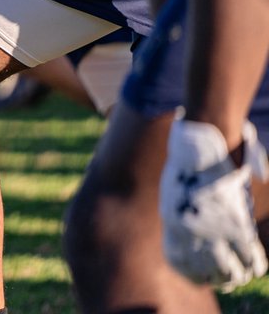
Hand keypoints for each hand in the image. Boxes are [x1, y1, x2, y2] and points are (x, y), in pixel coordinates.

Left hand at [159, 118, 268, 290]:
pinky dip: (255, 265)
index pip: (179, 262)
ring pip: (230, 269)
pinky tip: (256, 268)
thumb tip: (184, 232)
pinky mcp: (236, 224)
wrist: (199, 145)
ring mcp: (212, 229)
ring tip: (240, 277)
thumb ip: (179, 216)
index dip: (192, 275)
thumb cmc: (187, 165)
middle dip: (218, 279)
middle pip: (206, 271)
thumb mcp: (173, 192)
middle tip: (227, 282)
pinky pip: (249, 254)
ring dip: (236, 276)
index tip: (201, 279)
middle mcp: (189, 232)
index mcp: (170, 222)